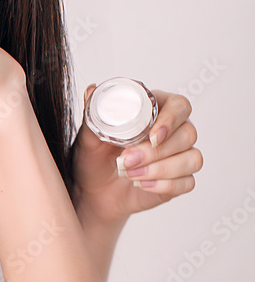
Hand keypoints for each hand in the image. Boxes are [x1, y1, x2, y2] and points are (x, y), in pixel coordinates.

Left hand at [70, 84, 203, 226]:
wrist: (91, 191)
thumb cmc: (93, 159)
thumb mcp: (89, 137)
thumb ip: (92, 114)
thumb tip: (91, 89)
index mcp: (155, 110)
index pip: (179, 105)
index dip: (171, 120)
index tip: (153, 137)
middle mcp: (172, 131)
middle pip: (188, 134)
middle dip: (157, 151)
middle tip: (128, 159)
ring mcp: (179, 156)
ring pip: (192, 159)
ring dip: (161, 169)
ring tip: (130, 174)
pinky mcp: (180, 180)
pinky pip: (188, 182)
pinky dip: (164, 185)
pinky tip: (142, 184)